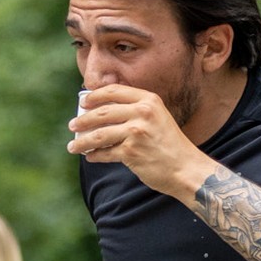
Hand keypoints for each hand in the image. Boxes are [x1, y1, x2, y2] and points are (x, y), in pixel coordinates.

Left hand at [68, 85, 211, 198]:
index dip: (95, 96)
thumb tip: (103, 113)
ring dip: (82, 141)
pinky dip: (95, 156)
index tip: (84, 102)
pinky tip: (90, 157)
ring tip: (73, 146)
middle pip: (102, 112)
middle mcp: (142, 113)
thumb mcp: (158, 119)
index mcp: (149, 100)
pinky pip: (105, 153)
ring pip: (98, 134)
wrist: (187, 169)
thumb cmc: (171, 146)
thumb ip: (137, 112)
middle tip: (73, 125)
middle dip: (83, 120)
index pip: (114, 91)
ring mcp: (135, 132)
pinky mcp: (131, 152)